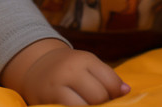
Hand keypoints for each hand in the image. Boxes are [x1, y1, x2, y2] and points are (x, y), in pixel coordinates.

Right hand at [1, 39, 129, 104]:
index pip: (110, 82)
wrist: (35, 66)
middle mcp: (67, 72)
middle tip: (100, 103)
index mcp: (82, 59)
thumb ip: (107, 77)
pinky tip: (78, 105)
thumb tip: (126, 92)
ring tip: (89, 104)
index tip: (114, 96)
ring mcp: (54, 89)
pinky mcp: (44, 103)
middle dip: (103, 104)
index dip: (117, 93)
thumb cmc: (70, 68)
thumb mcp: (88, 65)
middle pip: (98, 96)